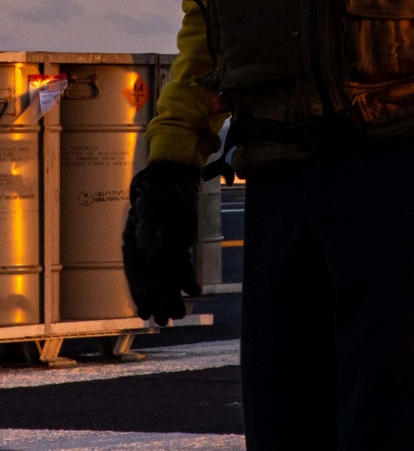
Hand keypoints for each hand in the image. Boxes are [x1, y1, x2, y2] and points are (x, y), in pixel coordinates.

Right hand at [122, 162, 201, 324]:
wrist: (173, 179)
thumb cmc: (156, 193)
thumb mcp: (149, 210)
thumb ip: (148, 233)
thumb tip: (149, 256)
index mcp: (134, 244)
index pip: (137, 273)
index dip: (140, 293)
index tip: (144, 312)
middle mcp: (148, 251)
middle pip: (153, 280)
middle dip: (159, 300)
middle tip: (164, 321)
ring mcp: (164, 249)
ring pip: (168, 277)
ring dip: (173, 296)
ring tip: (179, 315)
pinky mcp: (179, 246)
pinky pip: (182, 266)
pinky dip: (187, 280)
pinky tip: (194, 292)